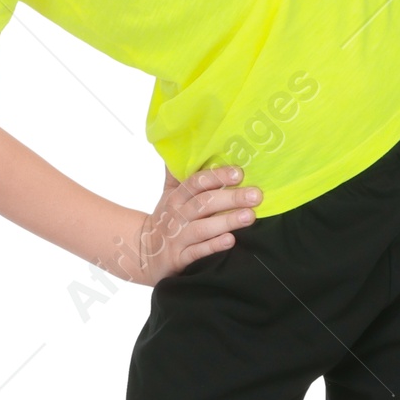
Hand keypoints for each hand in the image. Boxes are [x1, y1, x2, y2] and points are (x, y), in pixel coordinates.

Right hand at [119, 165, 263, 286]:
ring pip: (203, 228)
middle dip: (231, 198)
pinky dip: (213, 245)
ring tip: (250, 216)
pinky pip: (198, 252)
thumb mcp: (168, 193)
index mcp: (176, 197)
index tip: (239, 173)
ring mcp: (178, 237)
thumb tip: (181, 142)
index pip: (196, 182)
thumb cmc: (165, 218)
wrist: (144, 253)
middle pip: (204, 203)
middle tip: (256, 195)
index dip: (217, 176)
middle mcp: (177, 215)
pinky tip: (231, 240)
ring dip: (226, 221)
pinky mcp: (180, 258)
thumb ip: (177, 172)